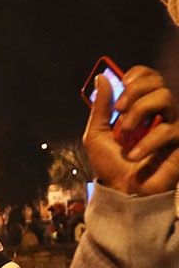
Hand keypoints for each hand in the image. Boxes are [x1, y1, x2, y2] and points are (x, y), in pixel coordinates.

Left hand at [83, 65, 178, 194]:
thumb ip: (101, 107)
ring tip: (126, 132)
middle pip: (158, 83)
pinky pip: (169, 130)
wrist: (122, 192)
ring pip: (166, 98)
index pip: (148, 78)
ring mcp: (171, 126)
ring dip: (140, 110)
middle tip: (119, 110)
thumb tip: (102, 78)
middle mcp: (157, 114)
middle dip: (135, 91)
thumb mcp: (97, 134)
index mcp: (138, 108)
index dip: (138, 75)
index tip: (122, 83)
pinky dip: (148, 141)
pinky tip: (133, 155)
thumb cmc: (111, 165)